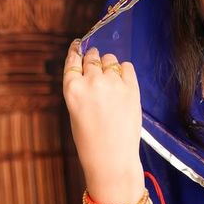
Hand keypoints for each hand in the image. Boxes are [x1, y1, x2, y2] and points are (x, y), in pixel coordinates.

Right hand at [62, 42, 144, 202]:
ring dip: (109, 65)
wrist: (111, 158)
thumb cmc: (90, 140)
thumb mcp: (75, 111)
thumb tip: (90, 69)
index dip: (77, 51)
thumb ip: (80, 89)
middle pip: (92, 57)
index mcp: (72, 88)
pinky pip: (127, 67)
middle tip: (97, 68)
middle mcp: (91, 82)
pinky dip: (124, 71)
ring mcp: (113, 84)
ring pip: (110, 59)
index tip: (79, 45)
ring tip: (111, 80)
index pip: (73, 60)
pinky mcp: (132, 88)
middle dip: (94, 60)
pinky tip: (123, 82)